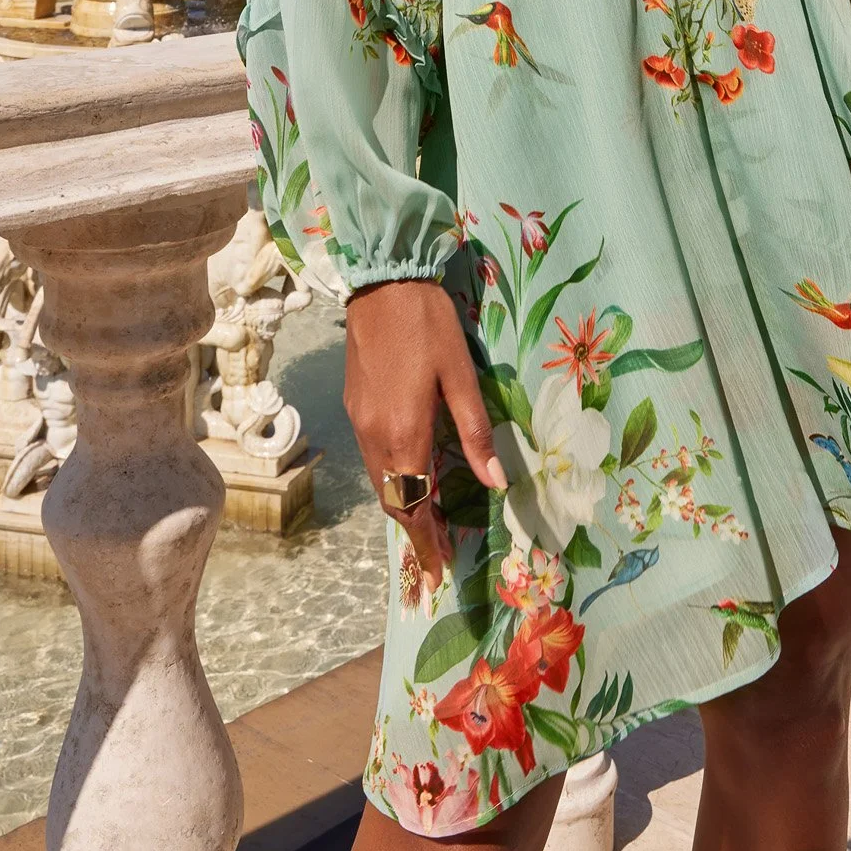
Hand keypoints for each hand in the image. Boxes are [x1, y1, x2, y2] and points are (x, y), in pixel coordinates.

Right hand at [344, 278, 506, 592]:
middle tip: (440, 553)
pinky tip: (410, 474)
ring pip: (379, 481)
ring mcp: (359, 421)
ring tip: (430, 521)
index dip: (427, 540)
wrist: (382, 282)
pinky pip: (372, 458)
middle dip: (415, 530)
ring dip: (403, 504)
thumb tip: (496, 482)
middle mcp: (375, 435)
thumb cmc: (429, 324)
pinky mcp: (354, 406)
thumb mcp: (462, 375)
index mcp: (404, 432)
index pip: (414, 504)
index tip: (440, 569)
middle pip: (393, 499)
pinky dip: (391, 478)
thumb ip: (475, 431)